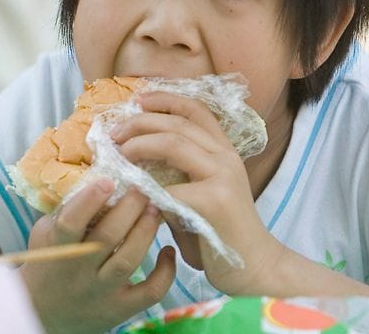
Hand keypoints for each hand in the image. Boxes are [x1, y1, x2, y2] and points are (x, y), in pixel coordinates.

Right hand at [20, 178, 176, 333]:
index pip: (71, 223)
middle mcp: (79, 272)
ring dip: (146, 230)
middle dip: (129, 208)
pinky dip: (165, 272)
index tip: (108, 180)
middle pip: (108, 237)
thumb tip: (95, 176)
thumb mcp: (45, 234)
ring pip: (129, 260)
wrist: (42, 312)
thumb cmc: (48, 262)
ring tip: (156, 208)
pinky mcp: (120, 309)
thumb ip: (66, 210)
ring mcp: (101, 292)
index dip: (89, 200)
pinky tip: (168, 250)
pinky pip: (150, 292)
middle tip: (142, 188)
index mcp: (59, 249)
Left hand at [111, 91, 286, 294]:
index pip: (195, 110)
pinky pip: (170, 187)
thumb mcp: (198, 193)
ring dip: (139, 144)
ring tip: (118, 152)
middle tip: (114, 132)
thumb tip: (131, 157)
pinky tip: (132, 195)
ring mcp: (223, 177)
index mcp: (223, 151)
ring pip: (174, 143)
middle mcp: (226, 158)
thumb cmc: (218, 233)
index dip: (165, 99)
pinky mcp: (215, 202)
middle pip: (178, 123)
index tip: (137, 100)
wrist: (254, 269)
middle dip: (140, 122)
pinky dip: (145, 189)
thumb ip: (174, 173)